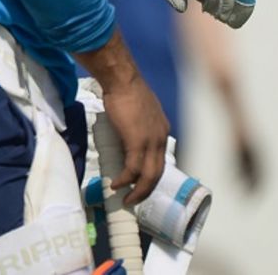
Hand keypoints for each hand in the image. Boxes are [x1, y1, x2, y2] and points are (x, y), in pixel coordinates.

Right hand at [100, 72, 169, 206]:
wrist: (121, 79)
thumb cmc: (125, 89)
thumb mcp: (138, 109)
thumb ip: (137, 122)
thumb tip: (126, 129)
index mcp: (161, 130)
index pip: (159, 160)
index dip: (149, 174)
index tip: (138, 182)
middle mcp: (160, 139)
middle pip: (157, 173)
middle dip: (145, 190)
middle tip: (133, 199)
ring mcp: (150, 141)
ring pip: (148, 175)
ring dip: (137, 191)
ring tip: (126, 198)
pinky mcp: (137, 142)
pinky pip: (133, 168)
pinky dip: (125, 180)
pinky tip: (116, 184)